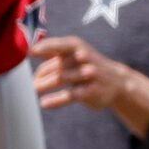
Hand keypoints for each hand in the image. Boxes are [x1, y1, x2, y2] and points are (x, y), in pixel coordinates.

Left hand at [32, 36, 148, 129]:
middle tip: (32, 83)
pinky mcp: (91, 91)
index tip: (31, 52)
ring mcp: (89, 74)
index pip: (57, 45)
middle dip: (41, 75)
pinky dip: (56, 100)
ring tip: (35, 89)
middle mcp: (84, 57)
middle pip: (56, 65)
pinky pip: (70, 95)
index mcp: (77, 46)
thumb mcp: (75, 52)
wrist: (118, 81)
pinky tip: (44, 103)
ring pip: (61, 78)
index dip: (43, 48)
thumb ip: (54, 51)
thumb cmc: (90, 65)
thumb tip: (32, 50)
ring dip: (44, 85)